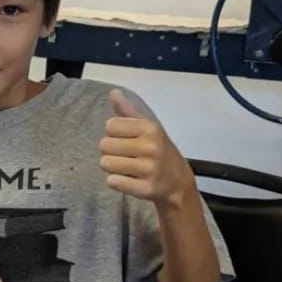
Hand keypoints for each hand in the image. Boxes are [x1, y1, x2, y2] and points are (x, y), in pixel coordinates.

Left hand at [99, 89, 194, 208]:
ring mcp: (149, 169)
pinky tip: (130, 180)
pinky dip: (116, 181)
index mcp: (150, 128)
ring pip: (106, 163)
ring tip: (127, 167)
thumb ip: (128, 111)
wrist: (177, 182)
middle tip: (126, 156)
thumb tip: (113, 92)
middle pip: (104, 145)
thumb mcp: (147, 128)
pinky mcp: (145, 188)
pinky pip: (112, 181)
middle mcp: (151, 147)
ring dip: (112, 167)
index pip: (110, 125)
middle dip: (110, 151)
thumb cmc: (157, 150)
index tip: (127, 140)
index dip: (114, 134)